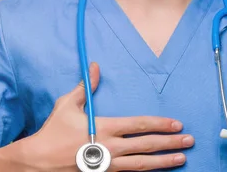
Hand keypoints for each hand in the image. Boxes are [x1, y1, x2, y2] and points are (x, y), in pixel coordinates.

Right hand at [25, 63, 193, 170]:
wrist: (37, 162)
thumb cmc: (53, 132)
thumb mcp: (66, 105)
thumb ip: (84, 87)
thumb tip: (94, 66)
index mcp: (103, 128)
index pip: (139, 125)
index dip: (160, 124)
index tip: (176, 123)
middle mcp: (109, 148)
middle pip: (146, 146)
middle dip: (170, 143)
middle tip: (189, 140)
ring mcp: (107, 165)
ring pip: (142, 164)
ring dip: (164, 161)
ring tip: (182, 158)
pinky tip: (158, 171)